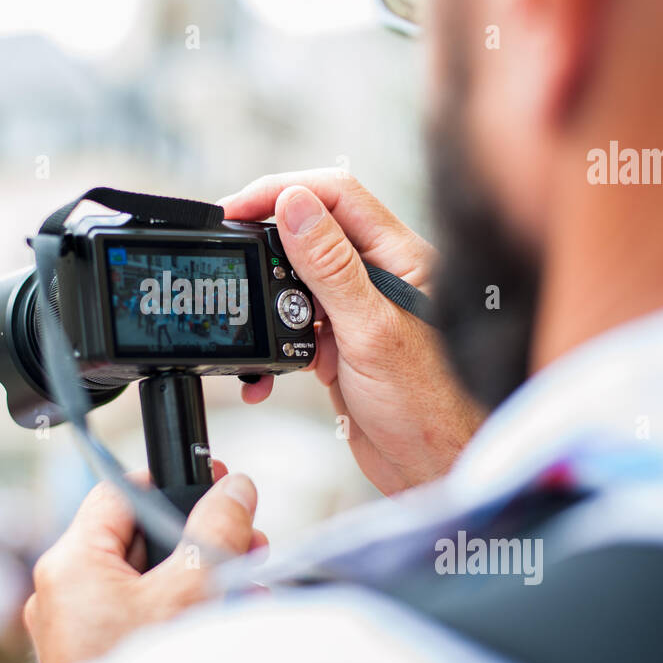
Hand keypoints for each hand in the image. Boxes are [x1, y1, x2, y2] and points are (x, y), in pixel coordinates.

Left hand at [24, 462, 267, 662]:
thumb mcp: (192, 589)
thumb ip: (215, 530)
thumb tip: (235, 489)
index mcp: (70, 562)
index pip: (121, 491)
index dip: (173, 481)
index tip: (216, 482)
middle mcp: (64, 592)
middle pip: (140, 538)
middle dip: (200, 539)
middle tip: (247, 542)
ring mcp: (77, 629)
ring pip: (147, 581)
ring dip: (200, 578)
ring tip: (247, 584)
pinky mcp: (95, 657)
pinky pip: (141, 617)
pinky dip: (182, 612)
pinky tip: (225, 618)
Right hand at [221, 169, 483, 493]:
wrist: (435, 471)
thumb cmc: (431, 406)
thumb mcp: (371, 331)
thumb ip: (330, 266)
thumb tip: (293, 203)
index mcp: (401, 257)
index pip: (337, 195)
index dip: (283, 191)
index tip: (236, 207)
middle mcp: (382, 276)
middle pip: (312, 230)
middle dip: (266, 243)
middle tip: (227, 252)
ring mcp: (360, 310)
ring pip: (297, 281)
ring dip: (266, 304)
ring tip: (248, 323)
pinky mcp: (342, 345)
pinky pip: (294, 328)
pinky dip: (272, 346)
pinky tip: (264, 372)